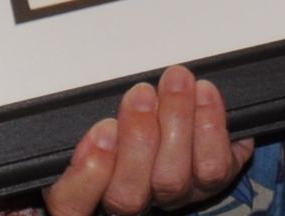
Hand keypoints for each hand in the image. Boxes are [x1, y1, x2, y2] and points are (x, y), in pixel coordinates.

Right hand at [38, 64, 250, 215]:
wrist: (187, 116)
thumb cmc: (136, 109)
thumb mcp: (100, 105)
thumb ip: (89, 109)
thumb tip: (83, 94)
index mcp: (92, 186)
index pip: (71, 205)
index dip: (83, 178)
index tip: (100, 131)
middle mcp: (132, 198)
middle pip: (126, 196)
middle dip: (137, 139)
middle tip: (142, 95)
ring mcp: (172, 195)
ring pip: (170, 180)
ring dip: (175, 123)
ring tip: (176, 81)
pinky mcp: (210, 182)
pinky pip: (213, 168)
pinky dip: (209, 126)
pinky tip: (204, 94)